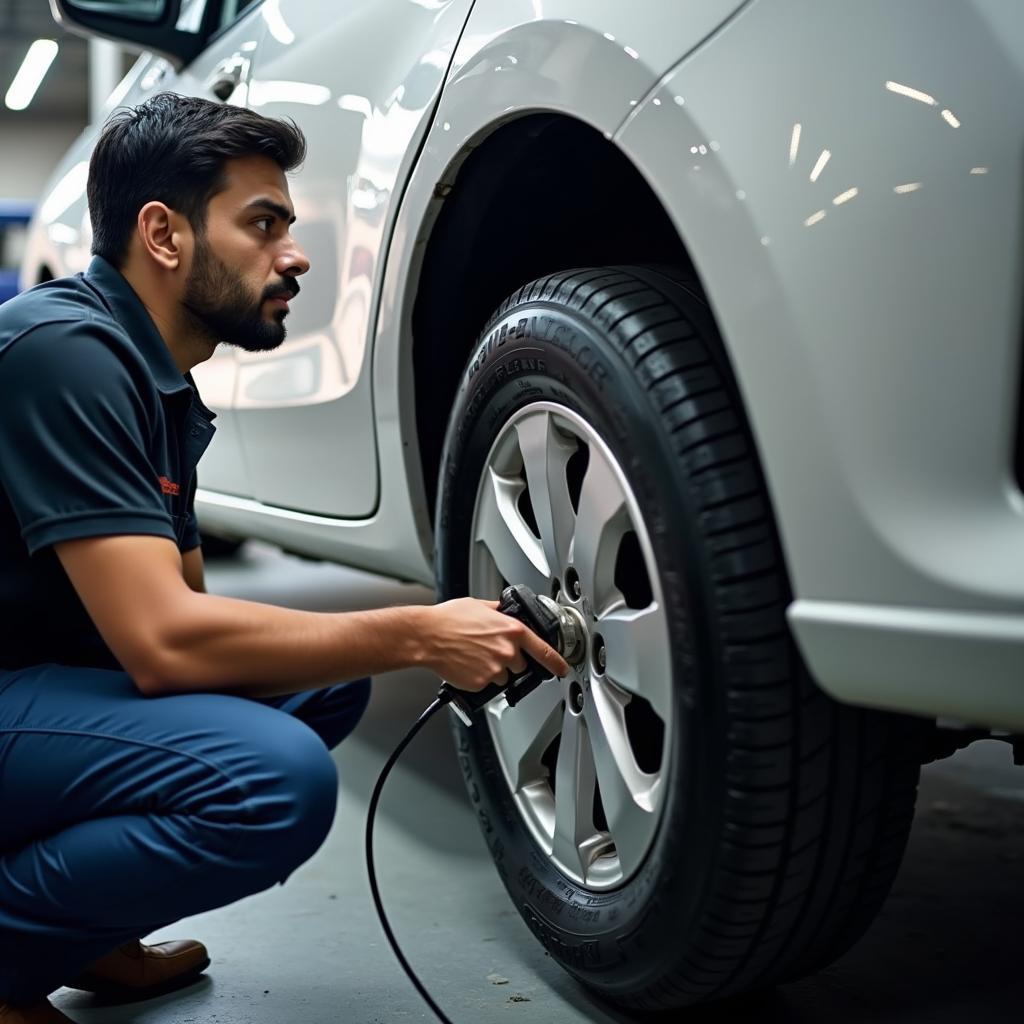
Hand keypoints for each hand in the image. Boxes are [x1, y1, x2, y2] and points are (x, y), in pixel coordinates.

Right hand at [419, 597, 570, 691]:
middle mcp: (508, 651)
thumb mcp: (481, 606)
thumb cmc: (448, 619)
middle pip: (521, 666)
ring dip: (494, 670)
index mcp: (512, 630)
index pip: (544, 650)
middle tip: (488, 650)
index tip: (563, 668)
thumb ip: (500, 612)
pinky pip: (487, 686)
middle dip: (509, 661)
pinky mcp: (481, 683)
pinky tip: (467, 665)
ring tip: (474, 657)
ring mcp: (495, 670)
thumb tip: (505, 613)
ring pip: (504, 677)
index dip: (556, 662)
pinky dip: (479, 678)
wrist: (427, 636)